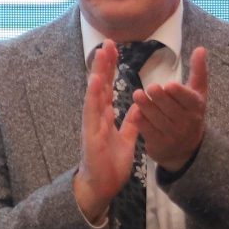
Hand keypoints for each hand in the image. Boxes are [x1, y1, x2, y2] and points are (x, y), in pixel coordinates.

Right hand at [72, 44, 143, 225]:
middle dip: (104, 63)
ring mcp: (91, 122)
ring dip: (98, 72)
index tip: (115, 50)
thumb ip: (131, 122)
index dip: (111, 69)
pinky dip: (93, 94)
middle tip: (109, 42)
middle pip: (100, 84)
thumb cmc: (110, 165)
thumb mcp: (126, 140)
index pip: (108, 87)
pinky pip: (92, 110)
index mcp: (104, 116)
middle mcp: (96, 115)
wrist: (100, 186)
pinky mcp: (90, 132)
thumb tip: (138, 106)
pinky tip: (96, 79)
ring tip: (102, 53)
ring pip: (94, 92)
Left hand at [132, 47, 210, 172]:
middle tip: (150, 87)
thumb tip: (201, 48)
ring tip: (137, 95)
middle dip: (160, 98)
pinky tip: (134, 113)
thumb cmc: (189, 113)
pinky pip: (149, 132)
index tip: (169, 85)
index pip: (189, 100)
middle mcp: (187, 122)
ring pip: (158, 120)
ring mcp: (173, 135)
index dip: (179, 93)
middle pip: (172, 109)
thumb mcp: (198, 93)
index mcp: (196, 107)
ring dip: (147, 107)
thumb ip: (198, 71)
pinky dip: (141, 122)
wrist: (187, 148)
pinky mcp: (159, 144)